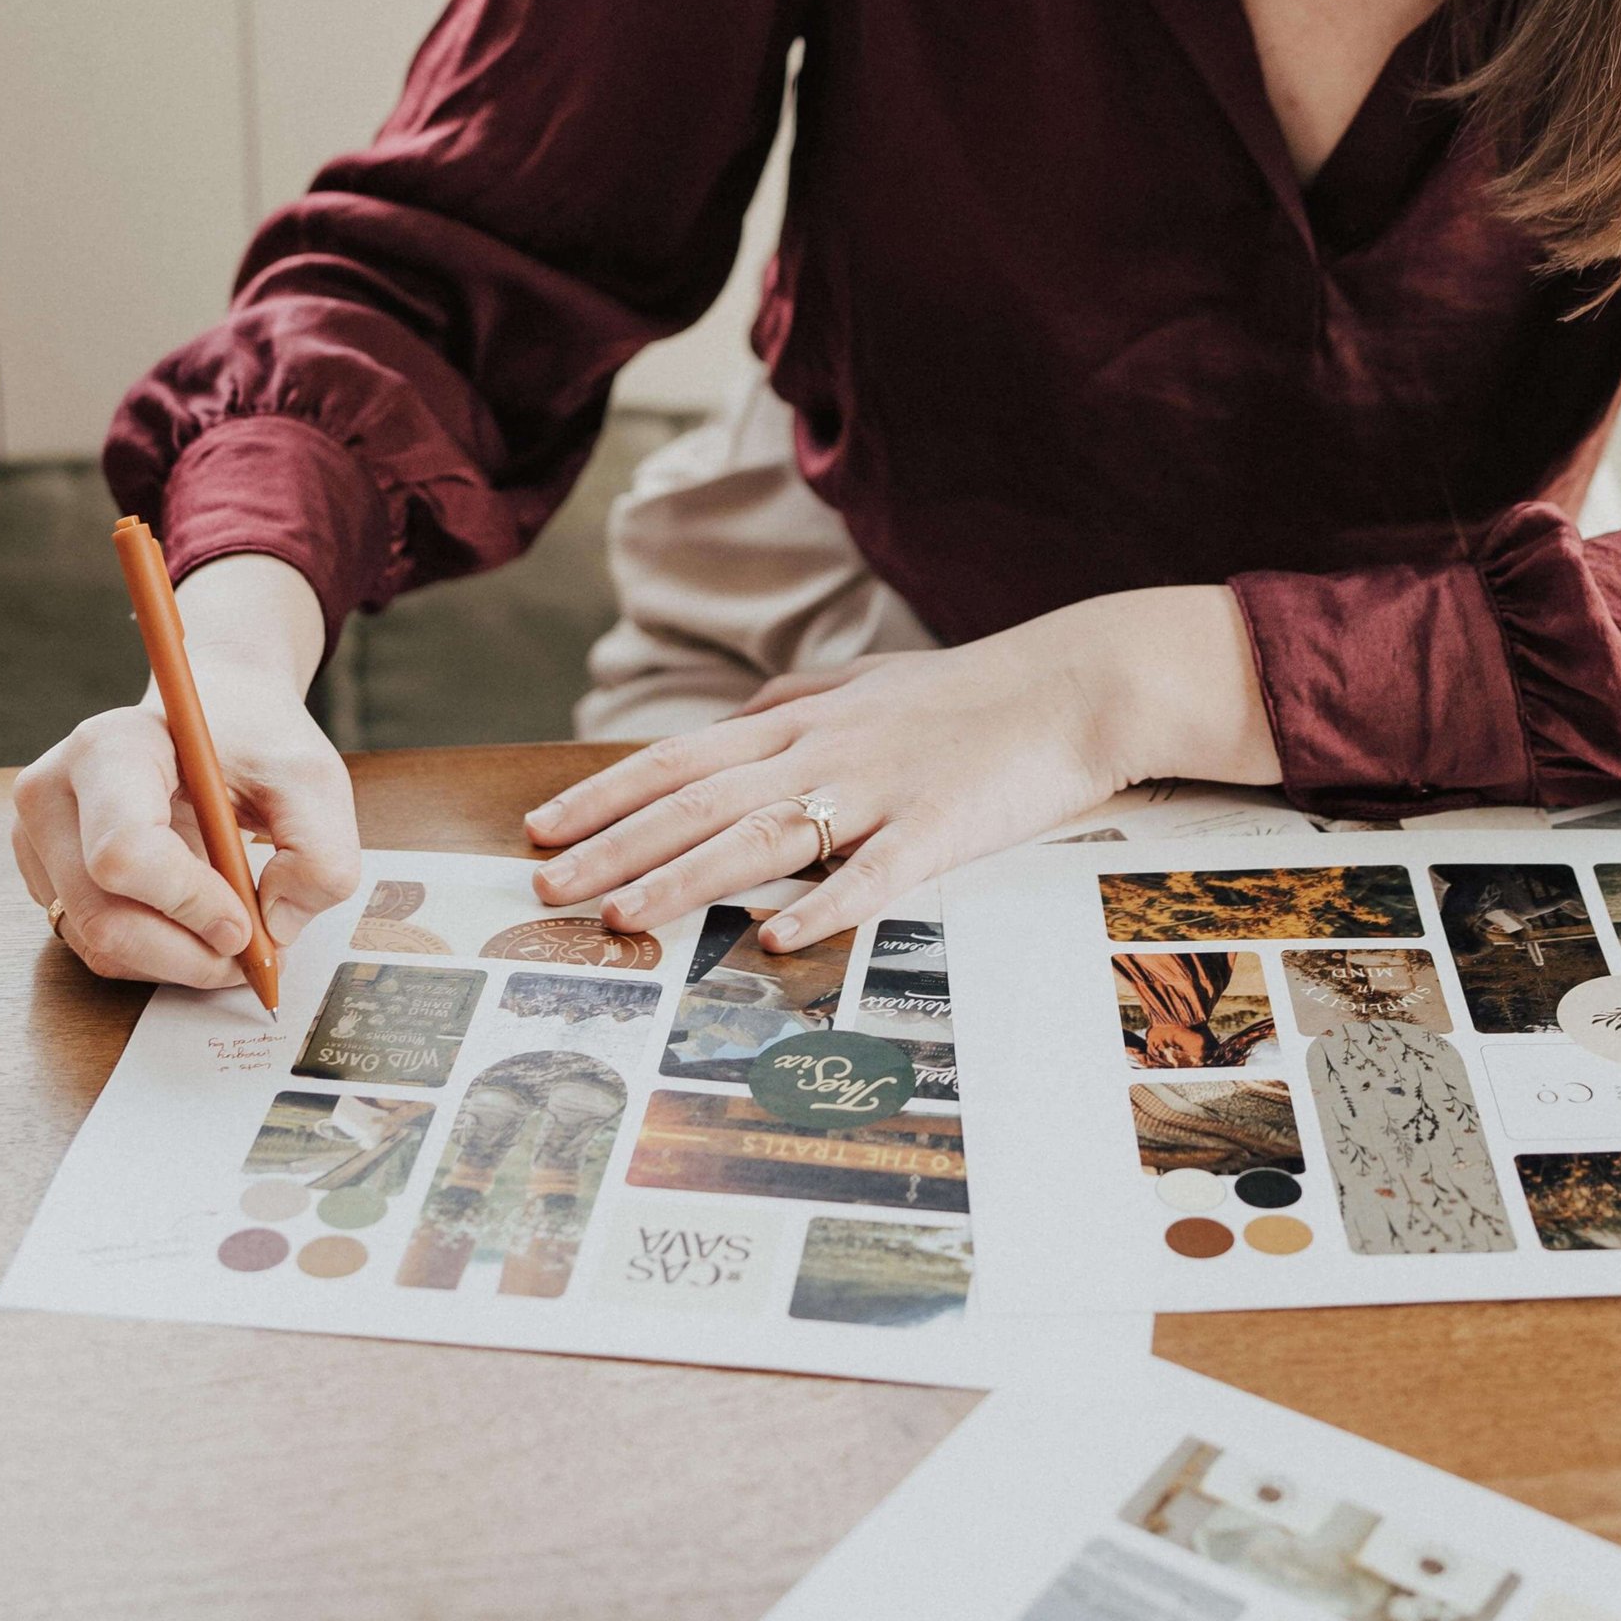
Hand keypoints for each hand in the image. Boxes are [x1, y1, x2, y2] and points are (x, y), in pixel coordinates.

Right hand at [11, 553, 357, 987]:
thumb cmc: (255, 739)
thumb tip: (277, 927)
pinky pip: (96, 947)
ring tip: (236, 936)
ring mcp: (39, 840)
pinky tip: (199, 925)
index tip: (246, 922)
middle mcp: (52, 793)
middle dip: (190, 954)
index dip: (187, 903)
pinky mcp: (48, 879)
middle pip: (104, 916)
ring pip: (99, 945)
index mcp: (108, 747)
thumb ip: (319, 853)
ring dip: (179, 962)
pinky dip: (158, 957)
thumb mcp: (311, 778)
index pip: (123, 851)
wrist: (216, 716)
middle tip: (257, 955)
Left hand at [524, 583, 1273, 951]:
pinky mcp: (941, 827)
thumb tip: (747, 710)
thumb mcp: (872, 683)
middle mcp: (825, 751)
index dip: (608, 794)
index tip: (542, 826)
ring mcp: (881, 789)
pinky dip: (824, 904)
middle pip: (701, 801)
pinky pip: (875, 874)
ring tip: (621, 917)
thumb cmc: (973, 692)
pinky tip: (776, 938)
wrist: (1077, 682)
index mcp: (804, 721)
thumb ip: (804, 699)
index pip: (683, 757)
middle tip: (543, 886)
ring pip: (764, 837)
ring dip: (686, 879)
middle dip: (614, 846)